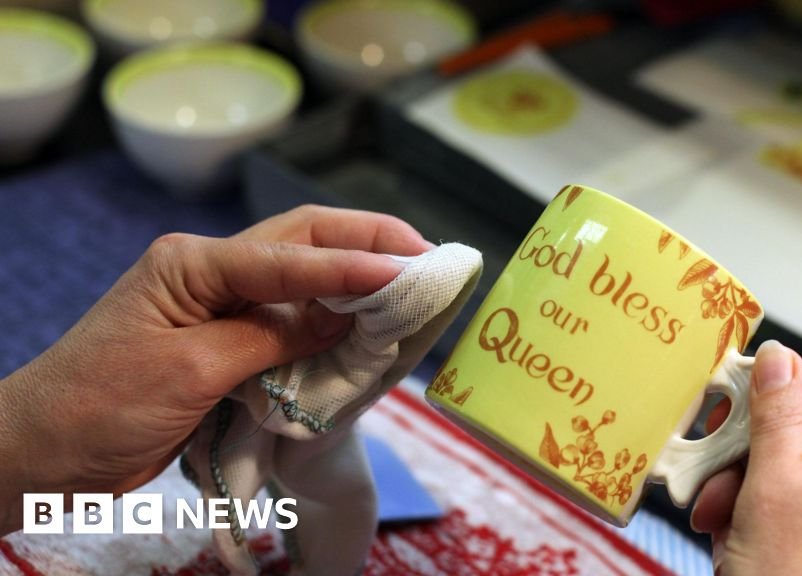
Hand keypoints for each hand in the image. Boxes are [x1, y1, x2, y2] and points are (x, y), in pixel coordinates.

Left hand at [0, 205, 431, 533]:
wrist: (47, 452)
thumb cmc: (102, 405)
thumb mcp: (193, 368)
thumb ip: (272, 336)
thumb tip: (344, 315)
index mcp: (195, 263)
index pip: (290, 256)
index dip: (354, 266)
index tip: (411, 270)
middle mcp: (211, 270)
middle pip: (303, 239)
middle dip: (368, 242)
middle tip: (427, 254)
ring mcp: (219, 303)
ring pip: (303, 274)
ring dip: (356, 275)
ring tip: (412, 279)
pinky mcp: (226, 340)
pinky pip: (292, 319)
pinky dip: (333, 318)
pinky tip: (367, 323)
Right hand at [690, 341, 801, 574]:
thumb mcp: (770, 488)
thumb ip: (777, 415)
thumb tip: (779, 359)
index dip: (768, 390)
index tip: (724, 411)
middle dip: (748, 456)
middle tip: (709, 486)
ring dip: (752, 495)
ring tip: (721, 530)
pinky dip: (773, 525)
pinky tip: (741, 550)